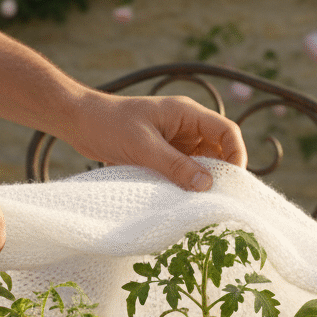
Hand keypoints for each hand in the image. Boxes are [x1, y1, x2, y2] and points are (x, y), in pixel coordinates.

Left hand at [60, 91, 247, 190]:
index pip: (226, 132)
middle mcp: (186, 126)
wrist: (80, 122)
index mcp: (187, 114)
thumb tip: (206, 185)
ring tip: (200, 203)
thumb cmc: (110, 125)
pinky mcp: (164, 155)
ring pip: (203, 163)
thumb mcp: (143, 146)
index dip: (236, 155)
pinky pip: (185, 170)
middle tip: (218, 199)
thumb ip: (175, 165)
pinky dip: (186, 184)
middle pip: (219, 150)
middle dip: (221, 173)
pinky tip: (182, 199)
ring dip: (202, 181)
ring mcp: (176, 141)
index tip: (232, 182)